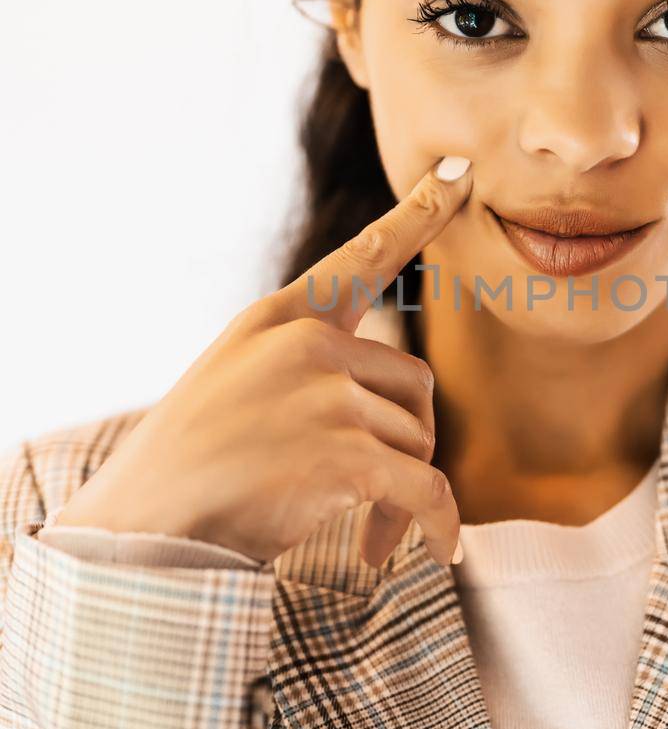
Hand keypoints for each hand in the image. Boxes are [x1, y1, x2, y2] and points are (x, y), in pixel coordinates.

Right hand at [50, 156, 473, 568]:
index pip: (361, 258)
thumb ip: (303, 365)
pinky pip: (428, 490)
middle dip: (405, 446)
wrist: (144, 528)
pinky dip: (437, 528)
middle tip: (379, 505)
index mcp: (278, 319)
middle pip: (414, 384)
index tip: (462, 173)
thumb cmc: (191, 466)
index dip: (418, 214)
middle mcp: (306, 343)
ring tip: (368, 540)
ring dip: (403, 500)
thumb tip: (399, 394)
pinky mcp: (344, 452)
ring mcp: (325, 394)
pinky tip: (433, 554)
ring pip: (419, 442)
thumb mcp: (236, 382)